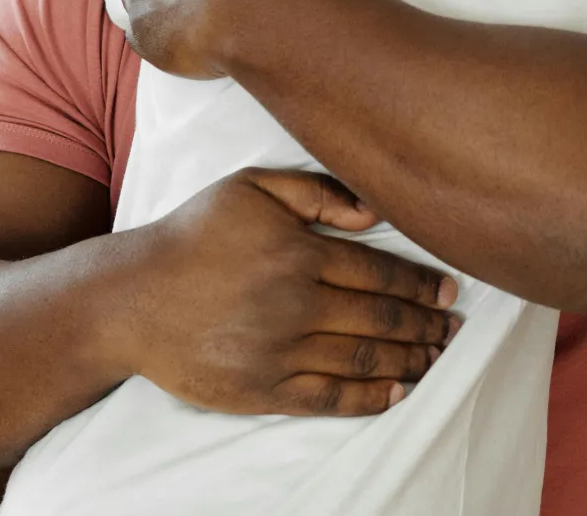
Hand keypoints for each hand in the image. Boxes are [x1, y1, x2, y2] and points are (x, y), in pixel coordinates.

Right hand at [117, 168, 458, 416]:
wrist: (132, 300)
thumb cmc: (195, 234)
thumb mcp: (252, 188)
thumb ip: (317, 192)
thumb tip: (375, 212)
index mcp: (300, 253)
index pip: (380, 273)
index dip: (422, 284)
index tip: (449, 289)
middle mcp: (297, 305)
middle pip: (381, 318)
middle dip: (426, 324)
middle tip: (454, 327)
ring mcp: (280, 353)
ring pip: (363, 359)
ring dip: (409, 359)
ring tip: (437, 356)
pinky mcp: (262, 391)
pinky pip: (330, 398)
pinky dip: (370, 399)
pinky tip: (398, 392)